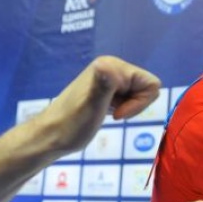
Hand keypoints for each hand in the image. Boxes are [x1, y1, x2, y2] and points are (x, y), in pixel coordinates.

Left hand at [35, 56, 160, 154]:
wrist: (50, 137)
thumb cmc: (71, 125)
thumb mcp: (91, 107)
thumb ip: (103, 85)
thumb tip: (106, 64)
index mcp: (112, 65)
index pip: (151, 84)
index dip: (140, 103)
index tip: (117, 112)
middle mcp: (111, 67)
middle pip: (146, 88)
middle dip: (135, 105)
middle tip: (112, 113)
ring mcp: (109, 78)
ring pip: (139, 94)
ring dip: (129, 108)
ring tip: (107, 113)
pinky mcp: (107, 90)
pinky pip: (130, 97)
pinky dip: (124, 108)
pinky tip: (107, 113)